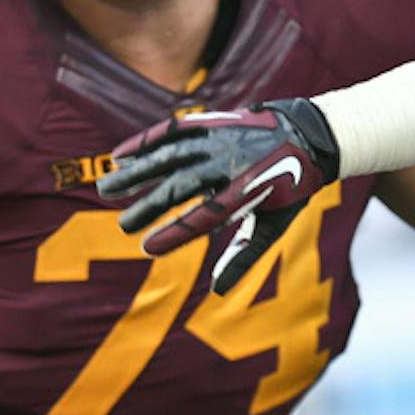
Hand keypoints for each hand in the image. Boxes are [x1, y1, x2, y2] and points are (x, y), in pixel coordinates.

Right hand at [97, 99, 340, 272]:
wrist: (308, 136)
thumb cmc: (287, 190)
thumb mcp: (273, 225)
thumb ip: (244, 255)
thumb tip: (217, 291)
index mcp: (247, 191)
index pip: (204, 217)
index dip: (175, 233)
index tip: (146, 248)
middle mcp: (229, 162)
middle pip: (181, 187)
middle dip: (148, 206)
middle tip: (121, 227)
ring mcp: (218, 139)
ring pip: (169, 156)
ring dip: (136, 172)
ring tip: (107, 188)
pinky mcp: (210, 123)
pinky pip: (172, 131)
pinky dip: (144, 141)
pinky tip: (119, 155)